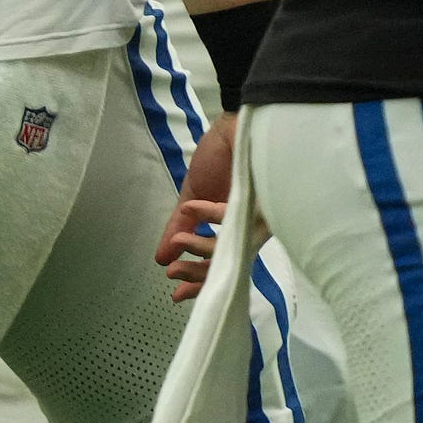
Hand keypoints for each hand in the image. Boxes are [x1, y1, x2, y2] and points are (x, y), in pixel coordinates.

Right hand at [154, 112, 247, 300]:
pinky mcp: (262, 202)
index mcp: (232, 228)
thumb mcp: (191, 198)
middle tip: (173, 275)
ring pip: (231, 248)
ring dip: (200, 248)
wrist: (232, 126)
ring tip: (178, 241)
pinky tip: (193, 207)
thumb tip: (161, 258)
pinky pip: (234, 219)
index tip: (176, 296)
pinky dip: (209, 214)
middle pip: (227, 264)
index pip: (218, 264)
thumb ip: (179, 227)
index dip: (198, 282)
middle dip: (198, 274)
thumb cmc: (219, 158)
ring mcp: (257, 217)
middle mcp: (247, 227)